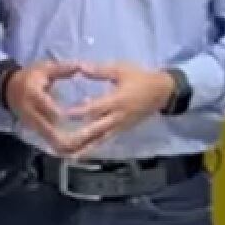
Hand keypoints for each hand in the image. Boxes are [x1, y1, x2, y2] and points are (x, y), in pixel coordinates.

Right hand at [0, 61, 83, 146]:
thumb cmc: (30, 77)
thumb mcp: (44, 68)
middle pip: (50, 132)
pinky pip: (53, 145)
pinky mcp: (37, 132)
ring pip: (52, 143)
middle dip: (70, 136)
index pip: (47, 107)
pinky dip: (67, 148)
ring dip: (70, 146)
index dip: (64, 113)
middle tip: (91, 136)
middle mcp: (32, 113)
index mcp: (33, 95)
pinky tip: (82, 149)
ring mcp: (33, 125)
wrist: (9, 89)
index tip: (83, 112)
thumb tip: (81, 67)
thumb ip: (62, 69)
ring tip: (89, 146)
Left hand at [43, 65, 182, 159]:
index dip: (81, 111)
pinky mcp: (122, 130)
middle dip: (80, 137)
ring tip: (69, 157)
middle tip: (62, 143)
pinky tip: (81, 155)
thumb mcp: (121, 70)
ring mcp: (120, 126)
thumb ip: (100, 71)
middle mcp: (118, 116)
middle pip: (97, 129)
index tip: (64, 114)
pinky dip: (93, 148)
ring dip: (85, 148)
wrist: (163, 92)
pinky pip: (106, 141)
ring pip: (101, 139)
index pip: (96, 108)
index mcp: (117, 100)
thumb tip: (80, 67)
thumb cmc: (141, 78)